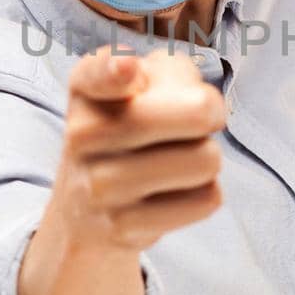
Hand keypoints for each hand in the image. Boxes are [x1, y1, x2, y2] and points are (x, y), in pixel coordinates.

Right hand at [48, 44, 226, 250]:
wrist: (85, 210)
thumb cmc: (129, 127)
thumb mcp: (140, 85)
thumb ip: (173, 72)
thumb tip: (203, 108)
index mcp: (86, 88)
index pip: (96, 73)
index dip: (117, 70)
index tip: (129, 69)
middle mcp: (82, 133)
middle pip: (197, 113)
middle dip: (211, 114)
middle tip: (196, 121)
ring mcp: (99, 184)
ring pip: (207, 160)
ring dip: (207, 157)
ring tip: (177, 159)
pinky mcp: (123, 225)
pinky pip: (205, 199)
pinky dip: (203, 193)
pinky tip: (173, 191)